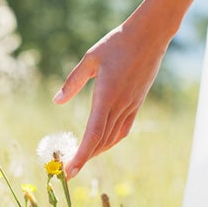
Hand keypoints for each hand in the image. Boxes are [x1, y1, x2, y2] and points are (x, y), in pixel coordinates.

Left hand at [53, 20, 169, 178]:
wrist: (150, 35)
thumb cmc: (117, 43)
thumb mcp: (90, 59)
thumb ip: (73, 81)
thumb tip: (57, 101)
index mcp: (107, 96)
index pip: (93, 134)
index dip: (82, 155)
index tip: (70, 171)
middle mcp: (120, 105)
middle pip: (101, 141)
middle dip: (84, 158)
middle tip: (68, 171)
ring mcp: (131, 106)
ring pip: (112, 138)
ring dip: (97, 151)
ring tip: (81, 160)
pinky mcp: (137, 103)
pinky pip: (123, 129)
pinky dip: (111, 141)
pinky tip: (102, 144)